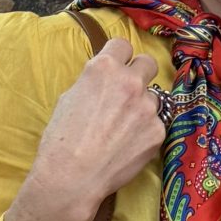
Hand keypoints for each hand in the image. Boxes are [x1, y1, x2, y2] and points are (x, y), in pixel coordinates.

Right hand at [33, 36, 165, 211]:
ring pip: (153, 97)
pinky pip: (156, 124)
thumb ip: (94, 83)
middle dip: (140, 73)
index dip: (120, 56)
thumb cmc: (62, 138)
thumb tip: (104, 82)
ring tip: (124, 127)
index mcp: (104, 68)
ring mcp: (147, 108)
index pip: (123, 44)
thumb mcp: (70, 97)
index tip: (118, 66)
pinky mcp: (157, 132)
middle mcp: (130, 82)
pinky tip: (128, 145)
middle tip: (129, 91)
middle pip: (148, 63)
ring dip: (143, 106)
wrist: (73, 176)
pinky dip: (146, 132)